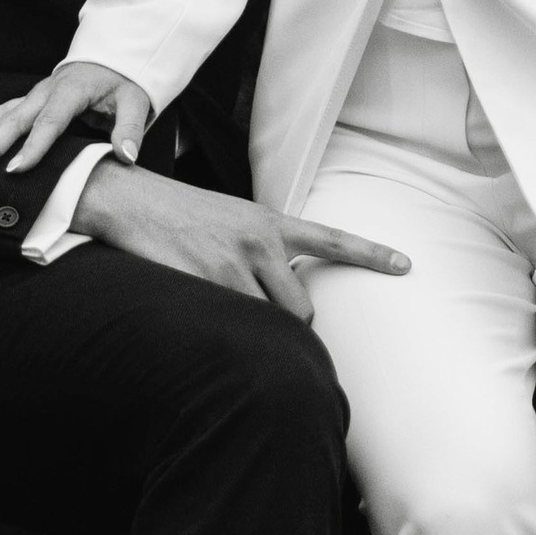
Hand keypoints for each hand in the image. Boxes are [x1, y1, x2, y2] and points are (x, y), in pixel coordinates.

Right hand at [0, 59, 152, 174]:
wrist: (114, 57)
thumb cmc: (124, 83)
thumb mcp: (136, 102)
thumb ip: (131, 129)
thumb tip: (127, 156)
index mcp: (70, 92)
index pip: (49, 122)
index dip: (32, 147)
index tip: (15, 170)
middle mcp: (46, 91)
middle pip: (15, 118)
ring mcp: (34, 95)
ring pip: (0, 113)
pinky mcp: (28, 100)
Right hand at [73, 157, 408, 322]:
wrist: (128, 199)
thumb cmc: (180, 215)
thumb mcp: (232, 220)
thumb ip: (264, 250)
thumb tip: (285, 293)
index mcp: (269, 222)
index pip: (332, 239)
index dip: (371, 255)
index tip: (407, 266)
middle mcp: (259, 241)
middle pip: (302, 309)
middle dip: (291, 327)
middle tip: (265, 324)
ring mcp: (232, 264)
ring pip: (270, 324)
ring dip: (258, 335)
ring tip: (232, 321)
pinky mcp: (204, 284)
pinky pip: (231, 328)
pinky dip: (225, 335)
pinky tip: (204, 322)